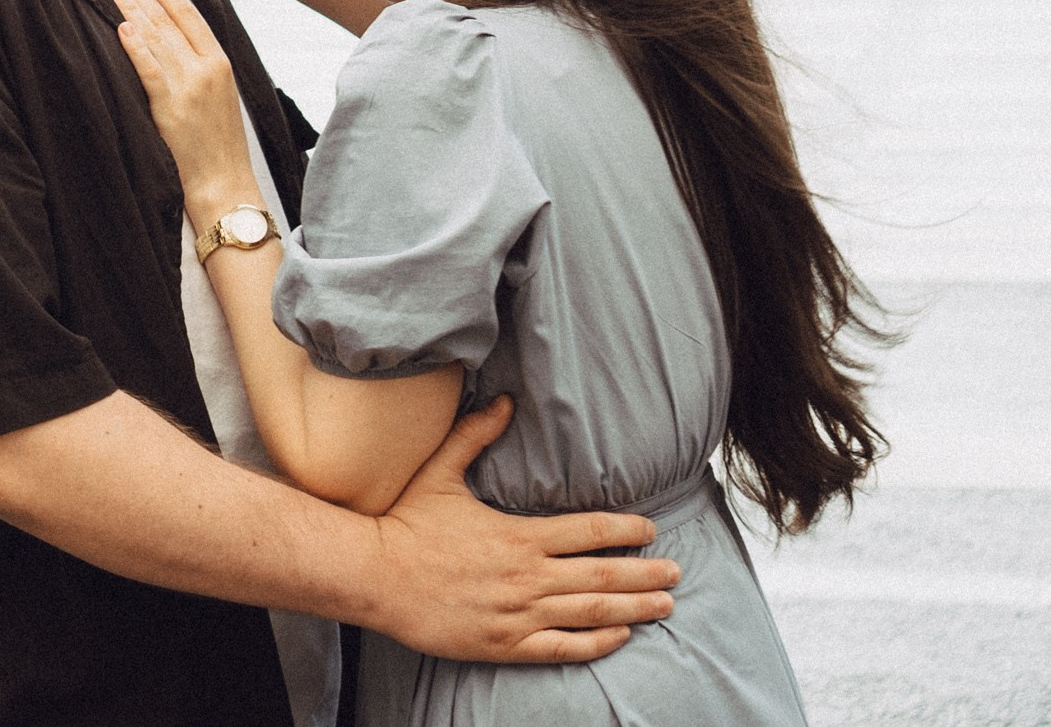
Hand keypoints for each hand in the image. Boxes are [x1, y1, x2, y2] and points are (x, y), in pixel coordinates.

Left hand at [111, 0, 254, 205]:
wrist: (224, 184)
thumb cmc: (220, 147)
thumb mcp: (221, 98)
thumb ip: (202, 70)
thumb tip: (174, 45)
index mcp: (221, 64)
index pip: (190, 17)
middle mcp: (207, 69)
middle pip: (168, 23)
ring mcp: (189, 86)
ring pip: (156, 39)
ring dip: (131, 11)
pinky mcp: (171, 107)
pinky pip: (149, 69)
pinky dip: (135, 47)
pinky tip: (121, 28)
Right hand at [367, 398, 679, 663]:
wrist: (374, 575)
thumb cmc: (405, 523)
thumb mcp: (440, 471)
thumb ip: (476, 436)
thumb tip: (505, 402)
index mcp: (518, 535)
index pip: (588, 531)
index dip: (626, 530)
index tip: (652, 530)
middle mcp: (526, 576)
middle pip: (601, 574)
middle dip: (645, 573)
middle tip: (676, 572)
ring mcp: (518, 613)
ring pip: (590, 612)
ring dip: (633, 608)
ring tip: (664, 605)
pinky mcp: (505, 644)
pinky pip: (562, 647)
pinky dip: (596, 644)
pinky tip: (619, 637)